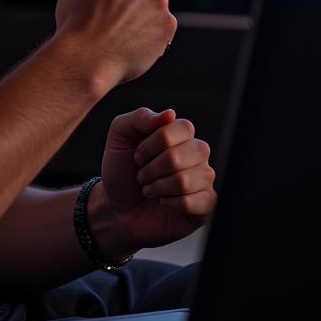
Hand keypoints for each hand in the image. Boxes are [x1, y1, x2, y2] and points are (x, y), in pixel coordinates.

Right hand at [54, 0, 176, 88]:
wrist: (86, 60)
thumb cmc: (74, 20)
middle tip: (109, 16)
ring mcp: (159, 1)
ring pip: (151, 2)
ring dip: (140, 11)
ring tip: (119, 32)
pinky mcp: (168, 25)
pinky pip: (160, 24)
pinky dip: (149, 31)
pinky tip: (130, 41)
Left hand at [98, 108, 215, 253]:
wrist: (115, 206)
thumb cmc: (121, 169)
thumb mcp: (120, 135)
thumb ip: (141, 117)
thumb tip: (170, 114)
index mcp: (180, 134)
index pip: (183, 128)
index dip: (153, 143)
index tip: (137, 155)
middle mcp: (196, 154)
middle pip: (184, 154)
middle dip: (152, 168)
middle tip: (142, 175)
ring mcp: (203, 180)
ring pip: (187, 180)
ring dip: (158, 187)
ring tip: (150, 189)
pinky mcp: (205, 206)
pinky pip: (199, 202)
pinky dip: (171, 203)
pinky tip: (164, 202)